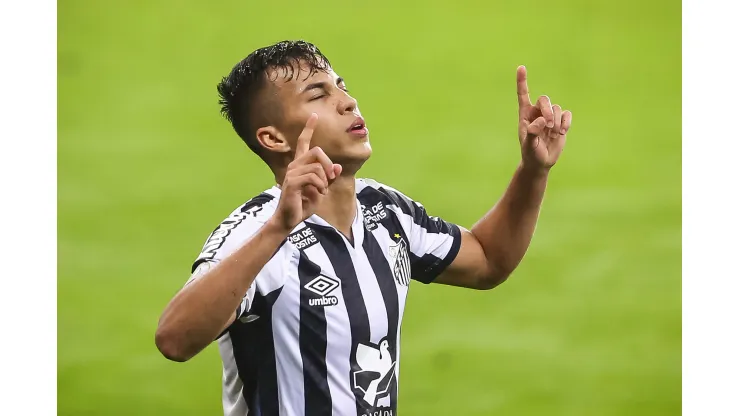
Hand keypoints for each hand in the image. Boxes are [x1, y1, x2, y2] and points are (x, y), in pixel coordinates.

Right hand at [272, 113, 342, 231]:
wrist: (290, 219)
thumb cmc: (304, 204)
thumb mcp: (321, 189)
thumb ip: (329, 178)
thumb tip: (337, 167)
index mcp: (300, 165)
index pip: (303, 142)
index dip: (308, 129)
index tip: (313, 116)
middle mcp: (294, 165)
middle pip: (316, 151)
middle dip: (328, 164)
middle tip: (330, 179)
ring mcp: (292, 173)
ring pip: (317, 166)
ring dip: (325, 180)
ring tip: (322, 191)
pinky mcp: (292, 183)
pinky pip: (313, 177)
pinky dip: (321, 186)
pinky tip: (319, 194)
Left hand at [516, 66, 571, 169]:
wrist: (541, 162)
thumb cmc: (531, 153)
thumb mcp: (528, 145)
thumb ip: (532, 133)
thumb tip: (541, 121)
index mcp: (525, 115)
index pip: (523, 94)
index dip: (522, 81)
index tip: (521, 68)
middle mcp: (537, 112)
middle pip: (544, 100)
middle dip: (548, 110)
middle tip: (548, 126)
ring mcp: (549, 116)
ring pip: (556, 108)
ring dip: (556, 121)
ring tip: (554, 134)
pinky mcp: (561, 121)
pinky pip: (566, 114)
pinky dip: (566, 122)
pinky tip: (562, 132)